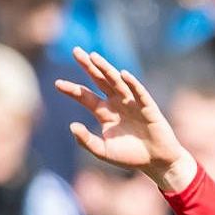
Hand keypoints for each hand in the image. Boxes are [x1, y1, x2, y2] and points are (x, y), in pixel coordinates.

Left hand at [56, 49, 194, 190]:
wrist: (157, 162)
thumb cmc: (130, 157)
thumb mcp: (103, 152)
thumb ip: (86, 141)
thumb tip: (72, 126)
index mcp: (104, 112)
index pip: (85, 96)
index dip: (72, 89)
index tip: (57, 84)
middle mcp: (117, 103)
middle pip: (100, 80)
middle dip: (89, 66)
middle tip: (76, 51)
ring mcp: (133, 103)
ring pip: (117, 82)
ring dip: (106, 69)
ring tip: (94, 57)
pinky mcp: (148, 107)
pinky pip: (139, 93)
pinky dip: (132, 83)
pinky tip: (123, 74)